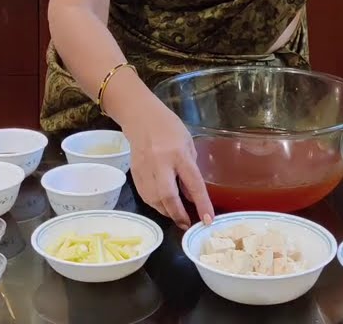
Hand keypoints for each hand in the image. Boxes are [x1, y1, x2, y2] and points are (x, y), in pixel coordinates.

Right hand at [121, 104, 214, 228]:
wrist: (141, 118)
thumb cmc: (170, 128)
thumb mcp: (188, 145)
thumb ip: (190, 170)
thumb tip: (191, 195)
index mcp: (179, 154)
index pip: (194, 184)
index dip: (202, 204)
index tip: (208, 220)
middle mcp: (161, 164)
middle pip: (168, 196)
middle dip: (178, 214)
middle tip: (187, 224)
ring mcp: (145, 169)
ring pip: (154, 199)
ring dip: (166, 212)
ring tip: (176, 217)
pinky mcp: (134, 173)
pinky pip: (145, 195)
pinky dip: (155, 204)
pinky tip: (162, 206)